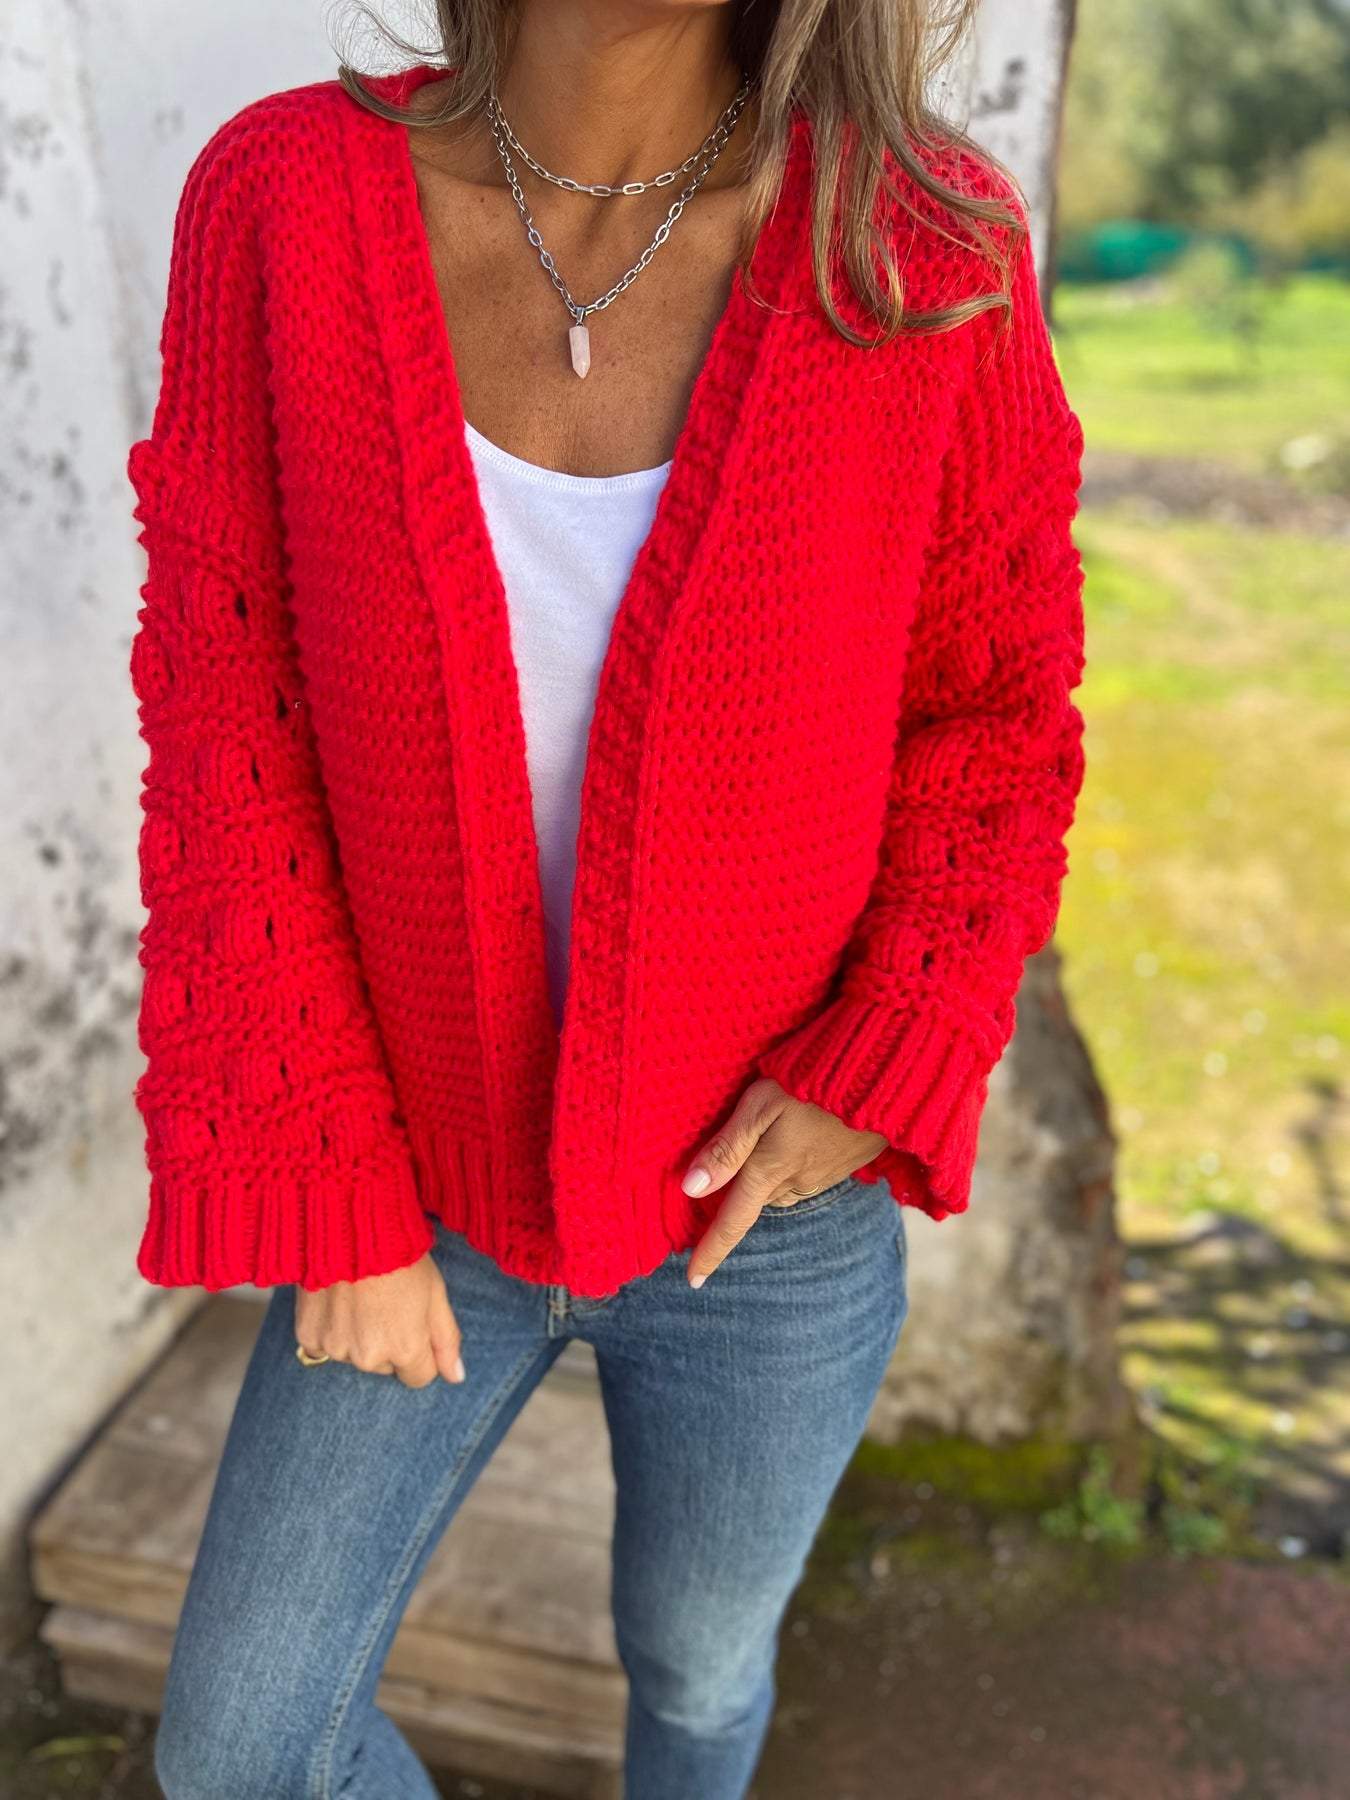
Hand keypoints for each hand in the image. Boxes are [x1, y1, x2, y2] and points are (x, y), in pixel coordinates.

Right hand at [293, 1253, 465, 1389]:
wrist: (349, 1228)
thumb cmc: (400, 1256)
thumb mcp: (436, 1293)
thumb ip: (447, 1341)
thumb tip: (456, 1377)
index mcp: (405, 1349)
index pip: (419, 1377)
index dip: (420, 1350)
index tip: (412, 1322)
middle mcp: (369, 1357)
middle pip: (386, 1366)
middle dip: (389, 1343)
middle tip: (386, 1302)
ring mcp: (336, 1348)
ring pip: (355, 1356)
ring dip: (359, 1337)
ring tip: (360, 1297)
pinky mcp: (308, 1336)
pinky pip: (323, 1346)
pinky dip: (332, 1330)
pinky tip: (337, 1301)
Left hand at [681, 1077, 888, 1288]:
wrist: (883, 1082)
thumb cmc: (812, 1085)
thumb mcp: (760, 1105)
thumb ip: (728, 1146)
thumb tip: (690, 1188)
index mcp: (769, 1171)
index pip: (732, 1222)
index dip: (710, 1252)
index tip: (693, 1281)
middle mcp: (795, 1182)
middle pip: (754, 1204)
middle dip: (734, 1207)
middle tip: (712, 1197)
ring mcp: (822, 1176)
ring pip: (778, 1191)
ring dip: (762, 1185)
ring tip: (754, 1160)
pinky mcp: (842, 1166)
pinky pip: (803, 1179)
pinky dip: (787, 1172)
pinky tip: (790, 1146)